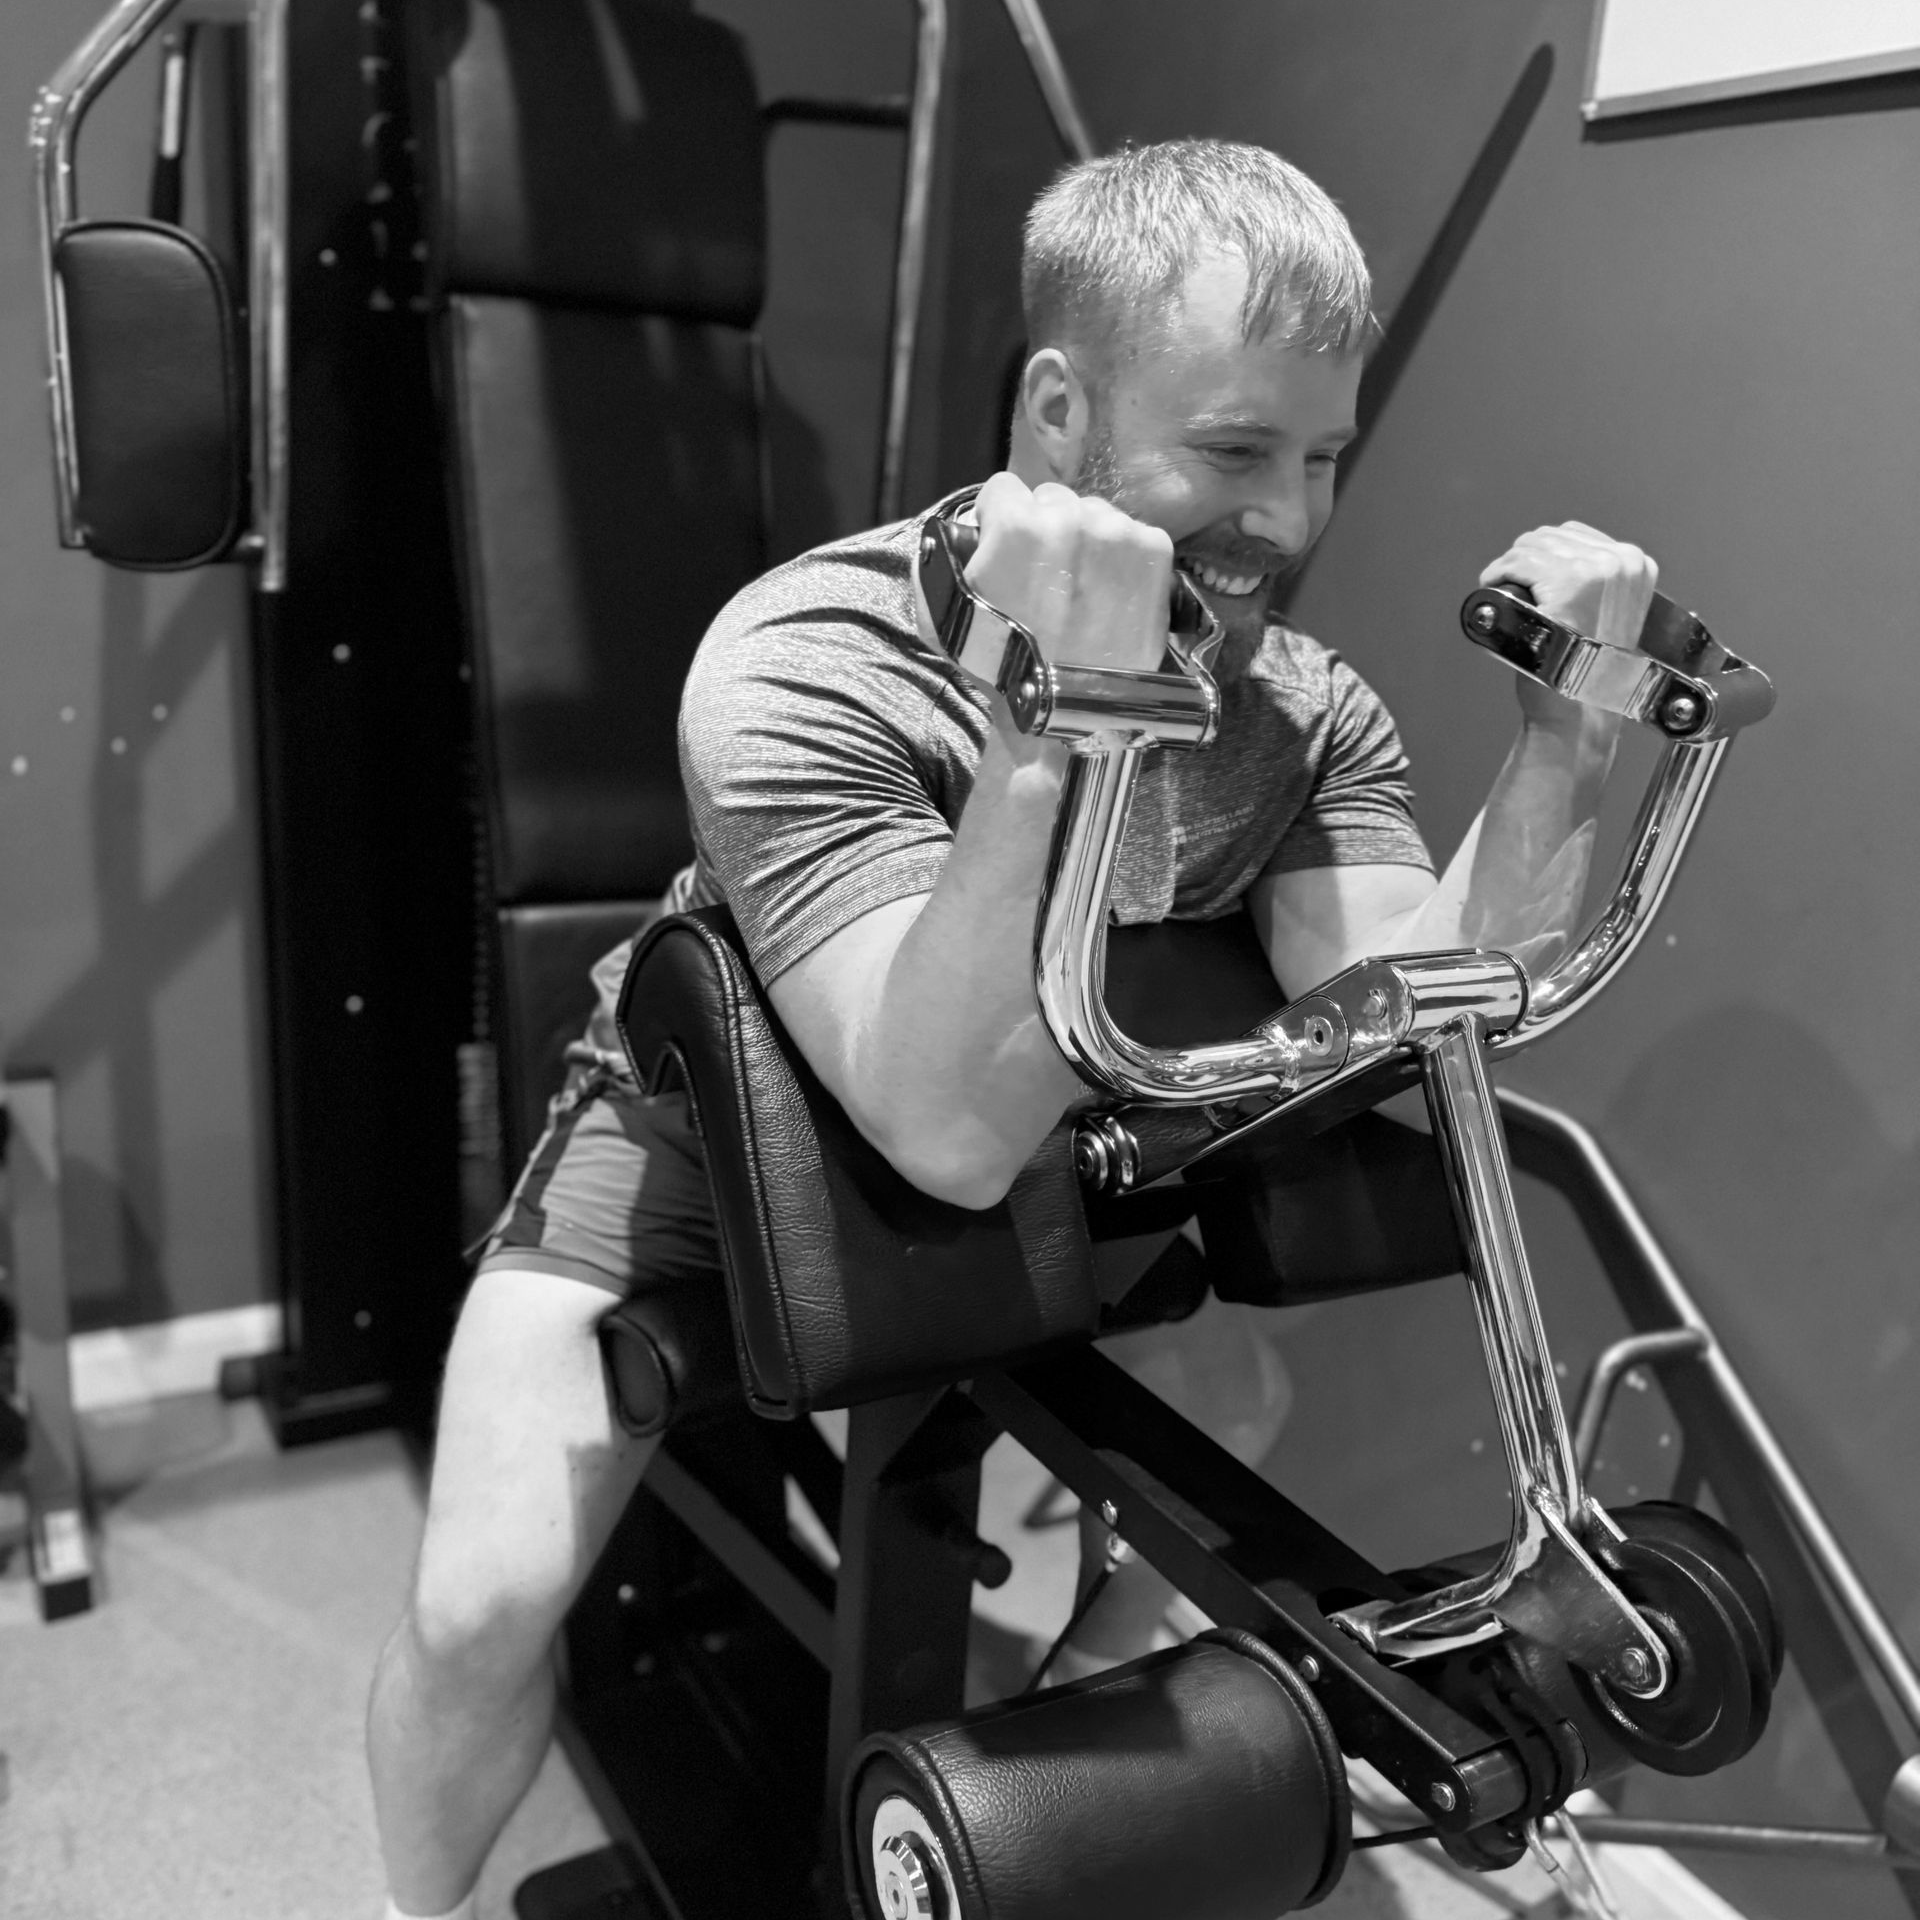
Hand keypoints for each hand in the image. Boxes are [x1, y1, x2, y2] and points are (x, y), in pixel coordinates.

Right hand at [966, 470, 1171, 672]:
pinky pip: (1132, 533)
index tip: (1006, 543)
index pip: (1005, 487)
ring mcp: (1119, 533)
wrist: (1062, 711)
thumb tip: (964, 527)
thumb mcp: (947, 608)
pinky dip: (1121, 556)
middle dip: (1045, 527)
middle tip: (1044, 572)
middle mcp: (1072, 518)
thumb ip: (947, 553)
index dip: (999, 517)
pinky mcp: (1155, 551)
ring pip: (1096, 513)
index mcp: (1018, 522)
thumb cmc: (1000, 667)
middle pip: (1053, 498)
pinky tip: (1108, 591)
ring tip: (1079, 585)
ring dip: (1085, 539)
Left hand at [1479, 520, 1656, 728]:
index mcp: (1636, 564)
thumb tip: (1557, 561)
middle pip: (1552, 537)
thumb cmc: (1590, 670)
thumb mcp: (1610, 613)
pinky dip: (1499, 571)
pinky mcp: (1567, 585)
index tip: (1526, 570)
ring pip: (1532, 547)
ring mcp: (1594, 571)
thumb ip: (1595, 584)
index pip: (1576, 535)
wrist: (1584, 709)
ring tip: (1500, 585)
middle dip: (1524, 557)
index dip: (1543, 552)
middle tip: (1507, 580)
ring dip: (1509, 564)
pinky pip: (1519, 563)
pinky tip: (1492, 585)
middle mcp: (1620, 561)